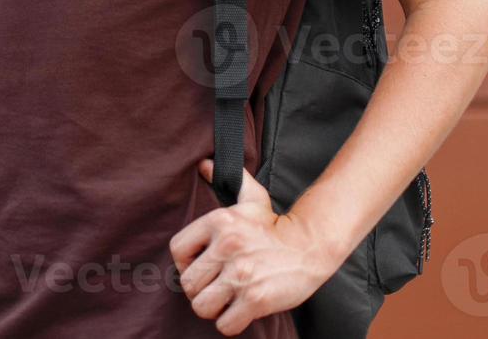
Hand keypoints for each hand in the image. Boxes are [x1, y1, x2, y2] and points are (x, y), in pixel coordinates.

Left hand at [169, 158, 338, 335]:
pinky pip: (225, 324)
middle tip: (213, 288)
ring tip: (224, 301)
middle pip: (188, 284)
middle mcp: (226, 247)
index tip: (199, 266)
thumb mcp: (251, 197)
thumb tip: (204, 164)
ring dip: (212, 309)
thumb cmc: (275, 225)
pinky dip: (230, 323)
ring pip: (201, 306)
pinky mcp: (255, 299)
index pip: (177, 250)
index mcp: (218, 222)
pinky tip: (239, 311)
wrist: (310, 246)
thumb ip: (227, 179)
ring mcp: (240, 275)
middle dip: (199, 290)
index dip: (184, 262)